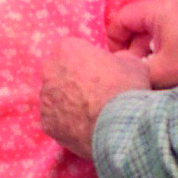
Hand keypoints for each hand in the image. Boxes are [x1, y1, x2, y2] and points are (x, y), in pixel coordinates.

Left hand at [40, 37, 149, 158]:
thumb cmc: (125, 89)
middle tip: (93, 93)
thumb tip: (116, 62)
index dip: (87, 61)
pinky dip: (66, 123)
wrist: (120, 127)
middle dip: (72, 80)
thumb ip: (118, 58)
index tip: (99, 72)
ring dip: (67, 102)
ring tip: (90, 113)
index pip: (72, 50)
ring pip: (55, 97)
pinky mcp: (47, 122)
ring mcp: (45, 98)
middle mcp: (50, 71)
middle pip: (59, 72)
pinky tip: (83, 127)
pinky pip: (55, 120)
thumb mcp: (132, 63)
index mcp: (67, 49)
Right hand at [108, 0, 177, 88]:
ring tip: (153, 68)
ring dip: (151, 44)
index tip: (115, 59)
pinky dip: (169, 40)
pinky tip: (173, 61)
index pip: (124, 16)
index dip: (114, 38)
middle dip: (134, 45)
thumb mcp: (160, 71)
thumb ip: (134, 68)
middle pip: (143, 19)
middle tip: (133, 68)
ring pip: (161, 22)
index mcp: (163, 8)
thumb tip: (121, 65)